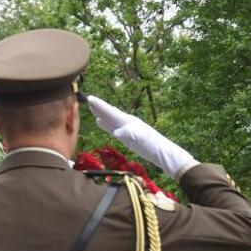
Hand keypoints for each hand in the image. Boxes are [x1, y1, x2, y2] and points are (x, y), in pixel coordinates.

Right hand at [83, 94, 198, 178]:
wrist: (162, 153)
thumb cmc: (152, 146)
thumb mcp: (140, 139)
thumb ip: (128, 134)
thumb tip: (117, 132)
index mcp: (128, 121)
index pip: (111, 112)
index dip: (100, 106)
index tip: (89, 98)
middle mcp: (126, 123)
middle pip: (110, 113)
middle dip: (99, 107)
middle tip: (87, 99)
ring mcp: (127, 129)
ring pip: (110, 120)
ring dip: (101, 114)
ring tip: (92, 108)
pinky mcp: (127, 137)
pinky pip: (113, 128)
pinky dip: (105, 124)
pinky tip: (101, 123)